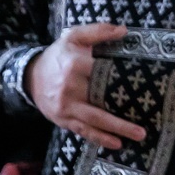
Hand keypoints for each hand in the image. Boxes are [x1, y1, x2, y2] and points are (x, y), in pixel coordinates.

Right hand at [25, 24, 145, 150]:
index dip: (124, 78)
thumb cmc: (58, 55)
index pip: (105, 73)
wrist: (29, 76)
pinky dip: (99, 138)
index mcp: (75, 65)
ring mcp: (66, 107)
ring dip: (116, 131)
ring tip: (137, 136)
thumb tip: (124, 31)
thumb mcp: (74, 36)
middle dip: (123, 116)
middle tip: (145, 125)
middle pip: (102, 102)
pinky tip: (116, 143)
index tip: (144, 84)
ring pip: (94, 121)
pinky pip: (83, 130)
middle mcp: (70, 88)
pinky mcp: (63, 119)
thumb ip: (98, 31)